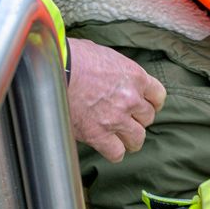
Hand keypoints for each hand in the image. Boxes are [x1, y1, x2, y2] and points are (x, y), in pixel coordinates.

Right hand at [65, 39, 165, 161]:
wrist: (51, 70)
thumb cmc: (73, 57)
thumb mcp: (104, 54)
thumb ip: (117, 69)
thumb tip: (114, 74)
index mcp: (135, 77)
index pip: (158, 96)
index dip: (151, 103)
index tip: (144, 105)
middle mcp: (131, 99)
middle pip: (148, 118)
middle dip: (137, 119)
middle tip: (125, 119)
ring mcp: (116, 118)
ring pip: (137, 138)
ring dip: (130, 139)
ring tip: (121, 138)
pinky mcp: (98, 134)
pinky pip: (116, 153)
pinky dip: (113, 152)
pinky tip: (106, 146)